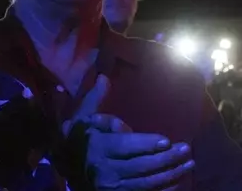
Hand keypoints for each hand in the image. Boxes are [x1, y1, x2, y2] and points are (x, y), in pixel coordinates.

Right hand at [64, 76, 193, 189]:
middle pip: (140, 165)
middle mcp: (104, 168)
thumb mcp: (84, 117)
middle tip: (185, 149)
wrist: (70, 167)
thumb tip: (104, 78)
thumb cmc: (81, 137)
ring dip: (170, 174)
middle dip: (166, 159)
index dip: (145, 144)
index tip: (166, 140)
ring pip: (146, 183)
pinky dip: (164, 189)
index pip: (124, 145)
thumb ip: (95, 99)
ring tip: (188, 164)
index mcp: (96, 146)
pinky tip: (178, 181)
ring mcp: (112, 186)